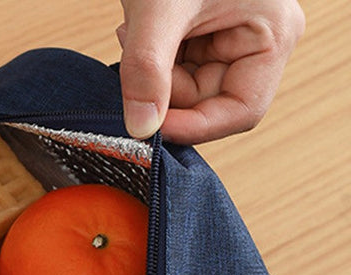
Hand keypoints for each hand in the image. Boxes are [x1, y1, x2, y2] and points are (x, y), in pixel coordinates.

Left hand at [117, 0, 304, 143]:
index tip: (148, 126)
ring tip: (135, 29)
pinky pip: (174, 69)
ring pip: (184, 89)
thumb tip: (140, 129)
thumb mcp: (160, 9)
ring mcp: (232, 37)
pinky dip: (149, 59)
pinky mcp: (205, 33)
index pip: (239, 112)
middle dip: (164, 90)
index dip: (194, 126)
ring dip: (151, 73)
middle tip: (133, 55)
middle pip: (206, 103)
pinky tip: (137, 28)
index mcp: (273, 35)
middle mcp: (259, 41)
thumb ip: (147, 70)